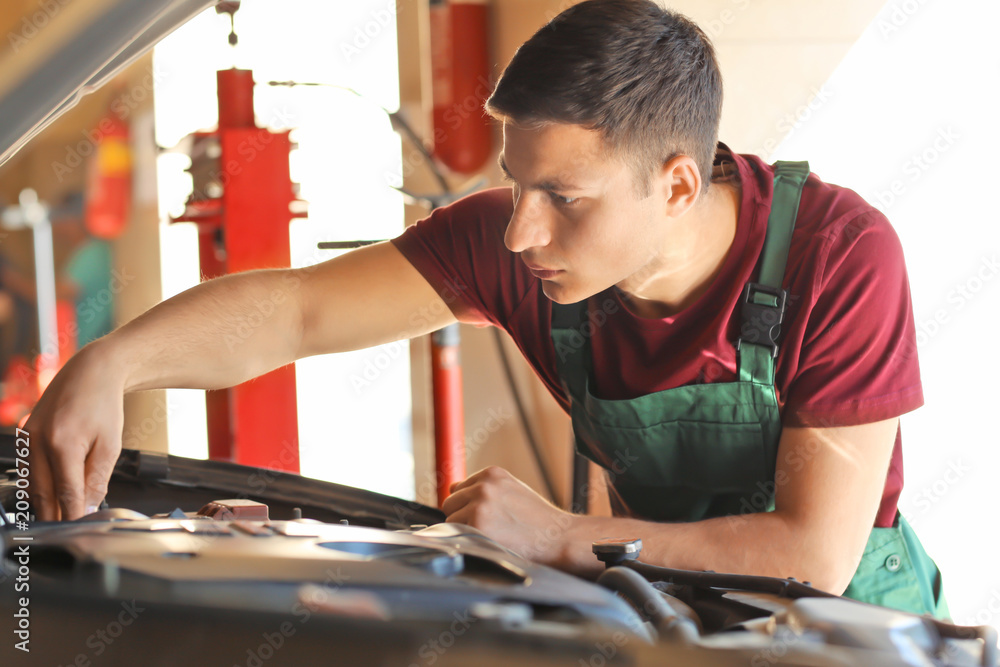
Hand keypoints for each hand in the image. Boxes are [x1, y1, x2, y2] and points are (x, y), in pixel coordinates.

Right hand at [24, 341, 124, 520]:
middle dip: (54, 515)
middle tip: (66, 531)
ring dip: (44, 502)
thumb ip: (97, 479)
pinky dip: (38, 483)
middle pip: (42, 492)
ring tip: (58, 518)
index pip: (65, 492)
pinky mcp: (24, 433)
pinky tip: (50, 493)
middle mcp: (38, 440)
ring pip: (32, 483)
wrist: (92, 372)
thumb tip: (88, 507)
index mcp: (62, 443)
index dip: (72, 515)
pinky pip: (29, 467)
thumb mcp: (110, 445)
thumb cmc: (104, 404)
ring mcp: (27, 436)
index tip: (79, 529)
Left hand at [441, 466, 576, 565]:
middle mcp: (484, 485)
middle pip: (450, 503)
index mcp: (492, 474)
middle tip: (486, 528)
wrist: (558, 537)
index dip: (467, 505)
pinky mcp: (477, 526)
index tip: (483, 516)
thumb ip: (484, 488)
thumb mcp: (512, 490)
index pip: (458, 488)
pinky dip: (467, 541)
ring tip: (490, 535)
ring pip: (450, 520)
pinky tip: (488, 542)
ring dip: (464, 530)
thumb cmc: (537, 519)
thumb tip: (452, 489)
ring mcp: (479, 505)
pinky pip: (456, 535)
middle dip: (461, 516)